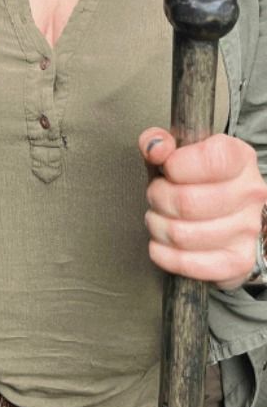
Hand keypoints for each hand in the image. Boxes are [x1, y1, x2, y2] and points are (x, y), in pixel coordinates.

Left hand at [141, 127, 266, 287]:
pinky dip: (165, 255)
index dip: (176, 166)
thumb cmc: (191, 177)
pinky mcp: (239, 262)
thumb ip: (158, 141)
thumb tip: (155, 147)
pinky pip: (191, 264)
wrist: (220, 210)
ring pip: (183, 234)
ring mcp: (248, 229)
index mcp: (239, 157)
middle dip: (158, 198)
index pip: (211, 160)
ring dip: (158, 226)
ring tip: (160, 217)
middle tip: (157, 196)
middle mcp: (251, 193)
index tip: (167, 169)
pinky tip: (162, 243)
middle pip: (188, 202)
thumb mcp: (172, 151)